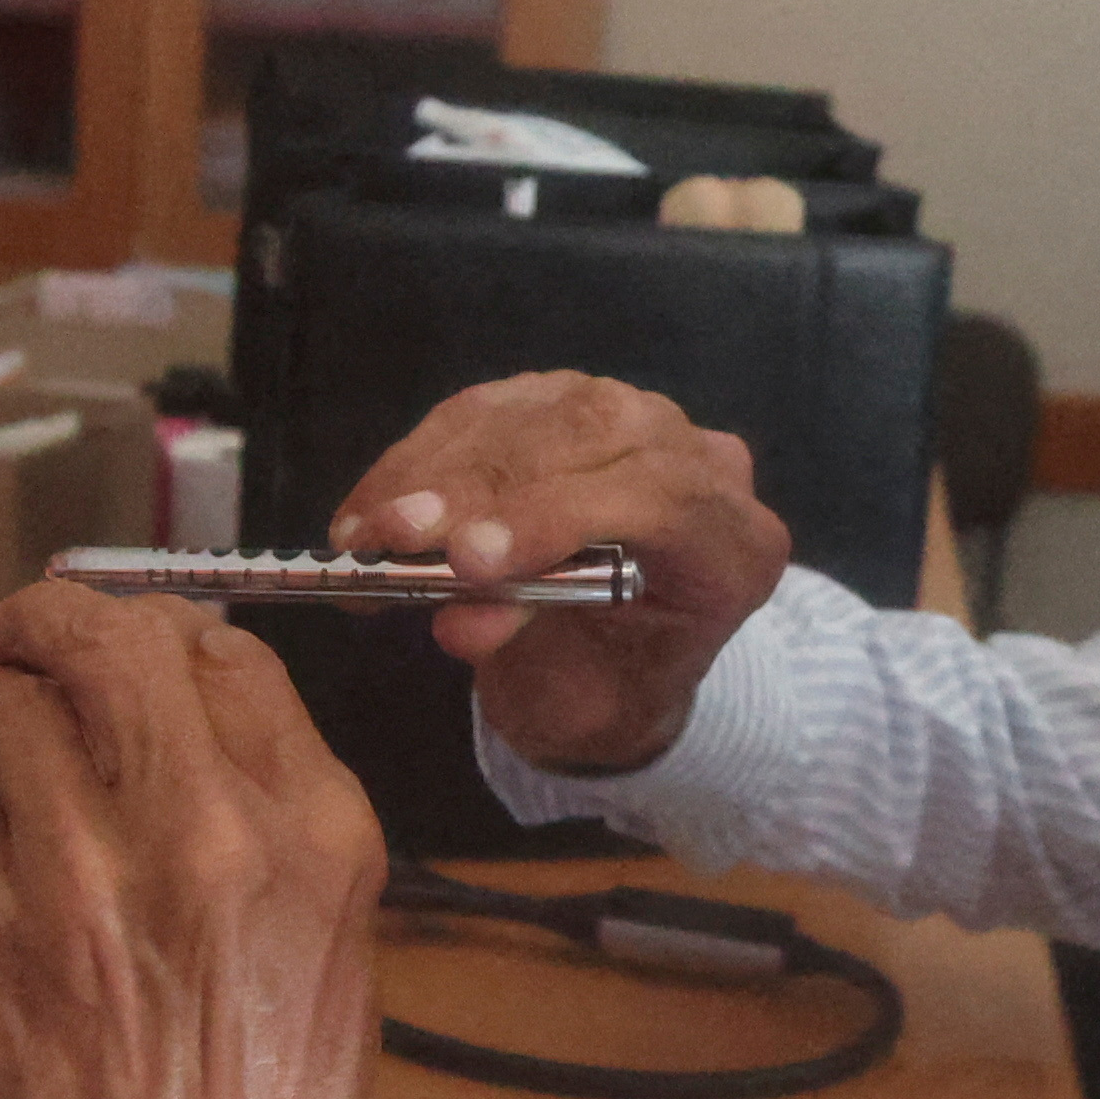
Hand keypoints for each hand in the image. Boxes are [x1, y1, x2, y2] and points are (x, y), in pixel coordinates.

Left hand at [0, 588, 398, 1098]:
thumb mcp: (323, 955)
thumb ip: (266, 821)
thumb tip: (185, 711)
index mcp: (311, 835)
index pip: (222, 653)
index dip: (158, 635)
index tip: (123, 652)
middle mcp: (199, 834)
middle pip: (109, 642)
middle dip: (56, 624)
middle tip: (24, 642)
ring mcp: (73, 877)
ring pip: (4, 702)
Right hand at [324, 372, 794, 775]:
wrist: (605, 667)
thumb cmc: (602, 690)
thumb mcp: (579, 697)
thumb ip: (530, 648)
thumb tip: (459, 620)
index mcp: (737, 546)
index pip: (660, 497)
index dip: (558, 516)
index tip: (469, 562)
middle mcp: (701, 462)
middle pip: (595, 432)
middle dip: (480, 486)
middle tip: (392, 538)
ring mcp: (636, 419)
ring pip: (534, 411)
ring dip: (432, 471)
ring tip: (361, 534)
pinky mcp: (566, 401)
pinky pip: (489, 409)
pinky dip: (418, 459)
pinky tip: (369, 508)